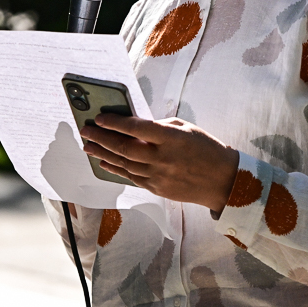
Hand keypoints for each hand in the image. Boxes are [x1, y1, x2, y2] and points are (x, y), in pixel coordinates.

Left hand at [79, 114, 239, 214]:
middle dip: (101, 138)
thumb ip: (160, 126)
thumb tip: (133, 125)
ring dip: (102, 154)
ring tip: (88, 146)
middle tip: (85, 130)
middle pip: (124, 148)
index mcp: (171, 138)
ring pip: (123, 164)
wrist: (222, 180)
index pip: (136, 128)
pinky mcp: (157, 189)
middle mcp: (162, 158)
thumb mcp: (186, 128)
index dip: (115, 122)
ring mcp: (158, 176)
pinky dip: (115, 169)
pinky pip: (130, 177)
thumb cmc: (206, 148)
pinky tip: (104, 162)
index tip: (99, 117)